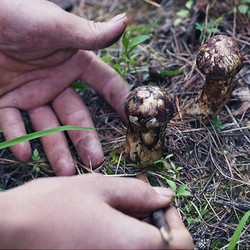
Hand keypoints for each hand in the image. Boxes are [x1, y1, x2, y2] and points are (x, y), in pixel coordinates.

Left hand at [0, 0, 129, 174]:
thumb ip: (90, 33)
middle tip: (95, 161)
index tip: (132, 119)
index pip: (104, 83)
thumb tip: (124, 22)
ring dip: (55, 149)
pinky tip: (24, 153)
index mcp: (72, 63)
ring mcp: (30, 94)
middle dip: (85, 140)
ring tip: (65, 170)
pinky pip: (13, 124)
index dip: (119, 99)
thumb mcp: (56, 26)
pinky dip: (18, 139)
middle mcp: (54, 82)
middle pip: (75, 116)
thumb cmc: (16, 15)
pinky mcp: (5, 101)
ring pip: (47, 127)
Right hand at [0, 174, 193, 248]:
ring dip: (144, 234)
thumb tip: (166, 195)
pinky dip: (126, 242)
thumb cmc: (52, 207)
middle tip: (142, 207)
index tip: (159, 204)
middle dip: (161, 227)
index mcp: (133, 246)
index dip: (177, 219)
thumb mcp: (99, 188)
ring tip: (124, 213)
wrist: (10, 231)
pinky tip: (110, 226)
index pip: (182, 243)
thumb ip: (138, 193)